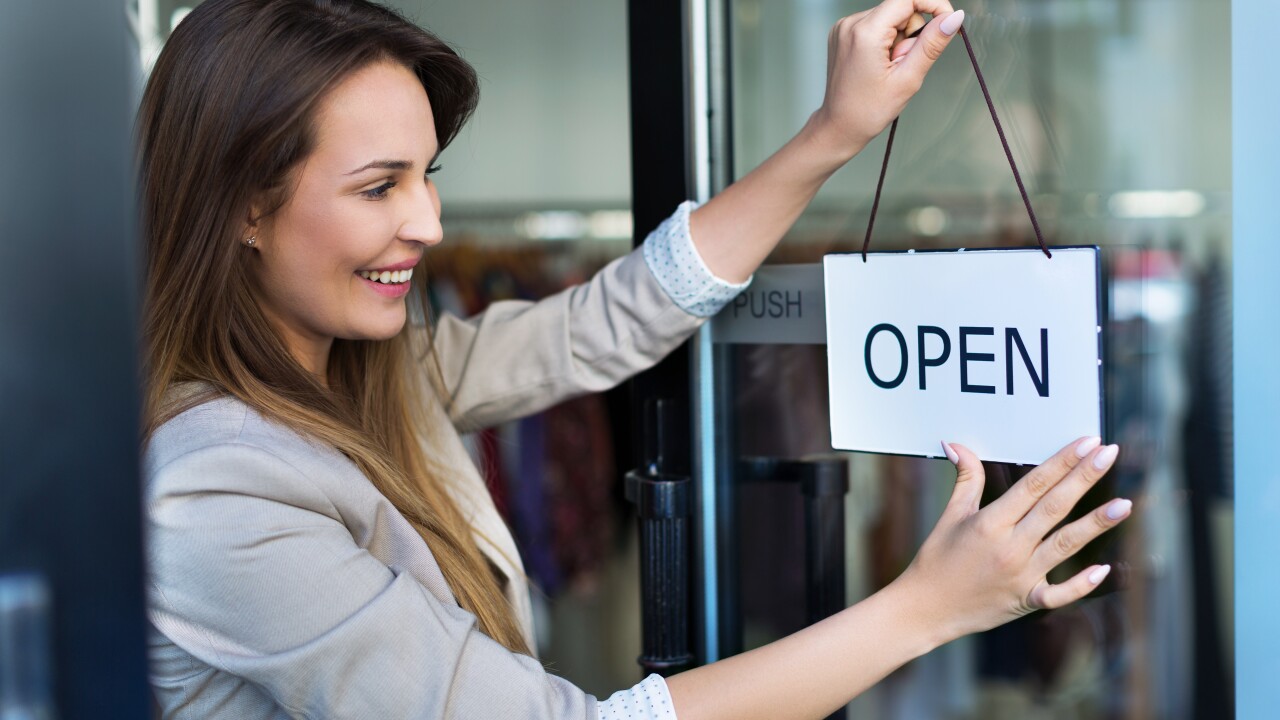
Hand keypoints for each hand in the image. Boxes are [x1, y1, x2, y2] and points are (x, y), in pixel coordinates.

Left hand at [810, 0, 963, 157]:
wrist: (839, 126)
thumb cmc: (869, 110)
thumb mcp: (908, 79)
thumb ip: (932, 44)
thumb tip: (954, 16)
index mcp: (865, 32)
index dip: (932, 5)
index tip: (946, 22)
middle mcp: (850, 23)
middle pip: (899, 8)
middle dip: (910, 33)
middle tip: (901, 64)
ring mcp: (844, 27)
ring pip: (889, 17)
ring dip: (898, 39)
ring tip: (888, 68)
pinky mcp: (843, 33)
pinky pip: (876, 25)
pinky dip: (885, 41)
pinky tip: (878, 64)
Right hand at [894, 437, 1130, 643]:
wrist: (925, 609)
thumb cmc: (936, 560)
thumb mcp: (950, 516)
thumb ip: (964, 479)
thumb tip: (956, 444)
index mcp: (989, 523)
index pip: (1033, 484)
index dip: (1061, 461)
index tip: (1086, 442)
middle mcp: (1009, 546)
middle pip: (1054, 506)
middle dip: (1084, 477)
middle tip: (1109, 453)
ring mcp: (1021, 575)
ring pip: (1066, 544)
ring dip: (1096, 524)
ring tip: (1124, 504)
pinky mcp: (1026, 600)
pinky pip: (1059, 593)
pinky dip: (1082, 584)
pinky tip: (1104, 568)